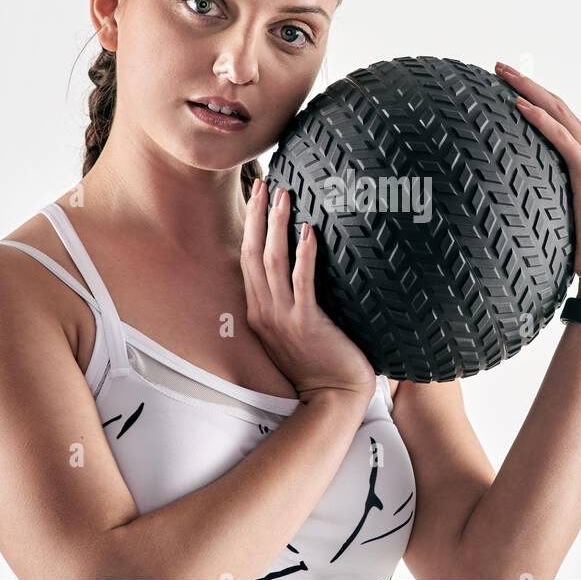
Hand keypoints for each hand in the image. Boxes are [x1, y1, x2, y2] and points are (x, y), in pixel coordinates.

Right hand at [240, 178, 376, 406]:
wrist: (332, 398)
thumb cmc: (319, 363)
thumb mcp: (293, 330)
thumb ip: (288, 301)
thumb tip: (297, 268)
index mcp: (258, 312)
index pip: (248, 259)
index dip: (252, 225)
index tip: (258, 195)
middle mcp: (265, 312)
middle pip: (254, 253)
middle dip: (258, 215)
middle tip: (265, 181)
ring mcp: (283, 319)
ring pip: (273, 262)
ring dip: (277, 225)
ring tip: (285, 195)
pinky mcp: (306, 324)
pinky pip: (302, 283)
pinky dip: (303, 255)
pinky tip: (308, 231)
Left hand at [496, 61, 580, 313]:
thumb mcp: (567, 215)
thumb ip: (551, 199)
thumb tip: (518, 203)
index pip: (561, 119)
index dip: (536, 98)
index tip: (510, 85)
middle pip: (558, 106)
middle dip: (528, 83)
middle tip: (500, 67)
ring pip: (558, 113)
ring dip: (529, 90)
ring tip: (503, 74)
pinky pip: (560, 137)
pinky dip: (539, 118)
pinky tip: (518, 105)